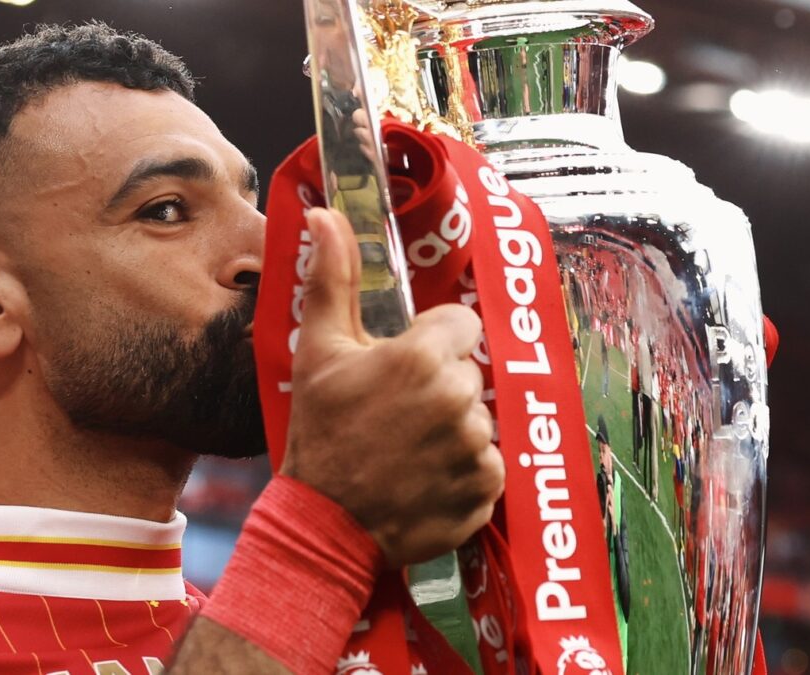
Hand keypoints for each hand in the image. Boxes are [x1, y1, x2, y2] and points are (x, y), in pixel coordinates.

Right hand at [281, 208, 503, 567]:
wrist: (324, 522)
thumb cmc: (319, 432)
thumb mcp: (319, 351)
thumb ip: (332, 278)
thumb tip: (324, 214)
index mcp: (422, 357)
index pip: (459, 326)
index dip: (429, 344)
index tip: (398, 369)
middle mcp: (457, 399)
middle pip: (469, 373)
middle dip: (440, 387)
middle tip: (395, 414)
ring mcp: (476, 448)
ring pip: (479, 418)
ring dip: (452, 429)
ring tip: (407, 449)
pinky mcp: (486, 491)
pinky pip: (490, 465)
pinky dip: (464, 472)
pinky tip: (424, 477)